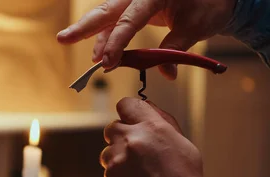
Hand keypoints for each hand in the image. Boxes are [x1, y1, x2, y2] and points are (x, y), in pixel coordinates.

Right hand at [57, 0, 235, 78]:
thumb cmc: (209, 5)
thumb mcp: (197, 27)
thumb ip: (176, 49)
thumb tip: (166, 73)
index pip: (130, 19)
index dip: (117, 42)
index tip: (107, 62)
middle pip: (107, 11)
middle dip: (84, 27)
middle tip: (63, 39)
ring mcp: (135, 0)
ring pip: (108, 17)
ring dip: (95, 38)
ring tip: (92, 60)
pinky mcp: (134, 7)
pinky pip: (115, 22)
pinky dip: (107, 38)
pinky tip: (102, 54)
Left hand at [100, 98, 202, 176]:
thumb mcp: (183, 144)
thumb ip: (162, 122)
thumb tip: (147, 108)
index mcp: (150, 127)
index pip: (127, 104)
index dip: (129, 111)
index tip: (132, 119)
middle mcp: (129, 140)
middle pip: (112, 127)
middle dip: (122, 136)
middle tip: (137, 150)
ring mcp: (116, 161)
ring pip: (107, 151)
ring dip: (118, 158)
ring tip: (138, 173)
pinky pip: (108, 172)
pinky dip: (118, 176)